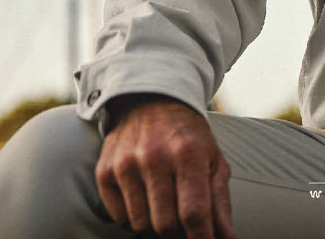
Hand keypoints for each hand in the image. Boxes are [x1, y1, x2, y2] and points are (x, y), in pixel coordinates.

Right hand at [94, 95, 235, 238]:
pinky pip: (118, 217)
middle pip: (165, 225)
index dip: (201, 238)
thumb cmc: (187, 134)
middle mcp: (153, 157)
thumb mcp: (213, 160)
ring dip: (154, 224)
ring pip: (140, 224)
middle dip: (178, 231)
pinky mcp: (105, 170)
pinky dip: (132, 217)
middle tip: (183, 217)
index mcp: (187, 153)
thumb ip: (220, 202)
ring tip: (163, 204)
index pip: (194, 213)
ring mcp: (126, 164)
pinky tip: (142, 199)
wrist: (150, 100)